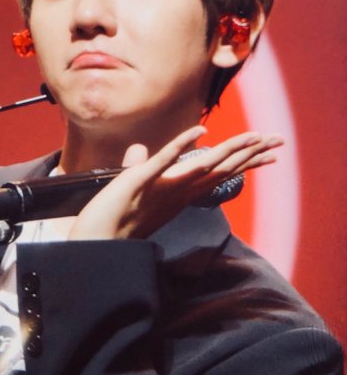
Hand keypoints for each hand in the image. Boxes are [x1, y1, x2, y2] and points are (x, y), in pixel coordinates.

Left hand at [68, 127, 283, 239]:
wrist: (94, 242)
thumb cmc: (113, 217)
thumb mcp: (130, 185)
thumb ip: (139, 165)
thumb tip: (139, 149)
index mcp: (179, 192)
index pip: (218, 174)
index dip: (245, 163)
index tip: (270, 153)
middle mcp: (177, 192)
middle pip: (220, 169)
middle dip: (251, 154)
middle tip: (279, 142)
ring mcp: (161, 188)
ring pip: (202, 166)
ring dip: (229, 150)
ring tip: (254, 137)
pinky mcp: (139, 182)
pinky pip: (162, 162)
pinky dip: (180, 146)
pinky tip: (199, 132)